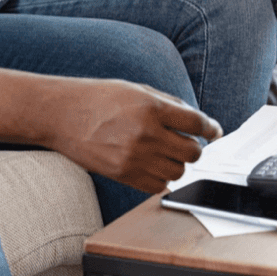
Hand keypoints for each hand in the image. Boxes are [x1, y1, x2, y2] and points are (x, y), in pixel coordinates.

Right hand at [48, 79, 221, 193]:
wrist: (62, 115)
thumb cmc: (99, 98)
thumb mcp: (137, 90)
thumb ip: (169, 104)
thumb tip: (197, 120)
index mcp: (151, 108)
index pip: (196, 123)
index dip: (211, 128)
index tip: (214, 131)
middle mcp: (146, 134)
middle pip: (192, 152)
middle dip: (196, 148)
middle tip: (188, 142)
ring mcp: (134, 158)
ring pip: (178, 172)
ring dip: (178, 163)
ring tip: (166, 153)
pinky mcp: (123, 175)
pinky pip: (157, 186)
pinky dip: (162, 178)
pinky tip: (154, 165)